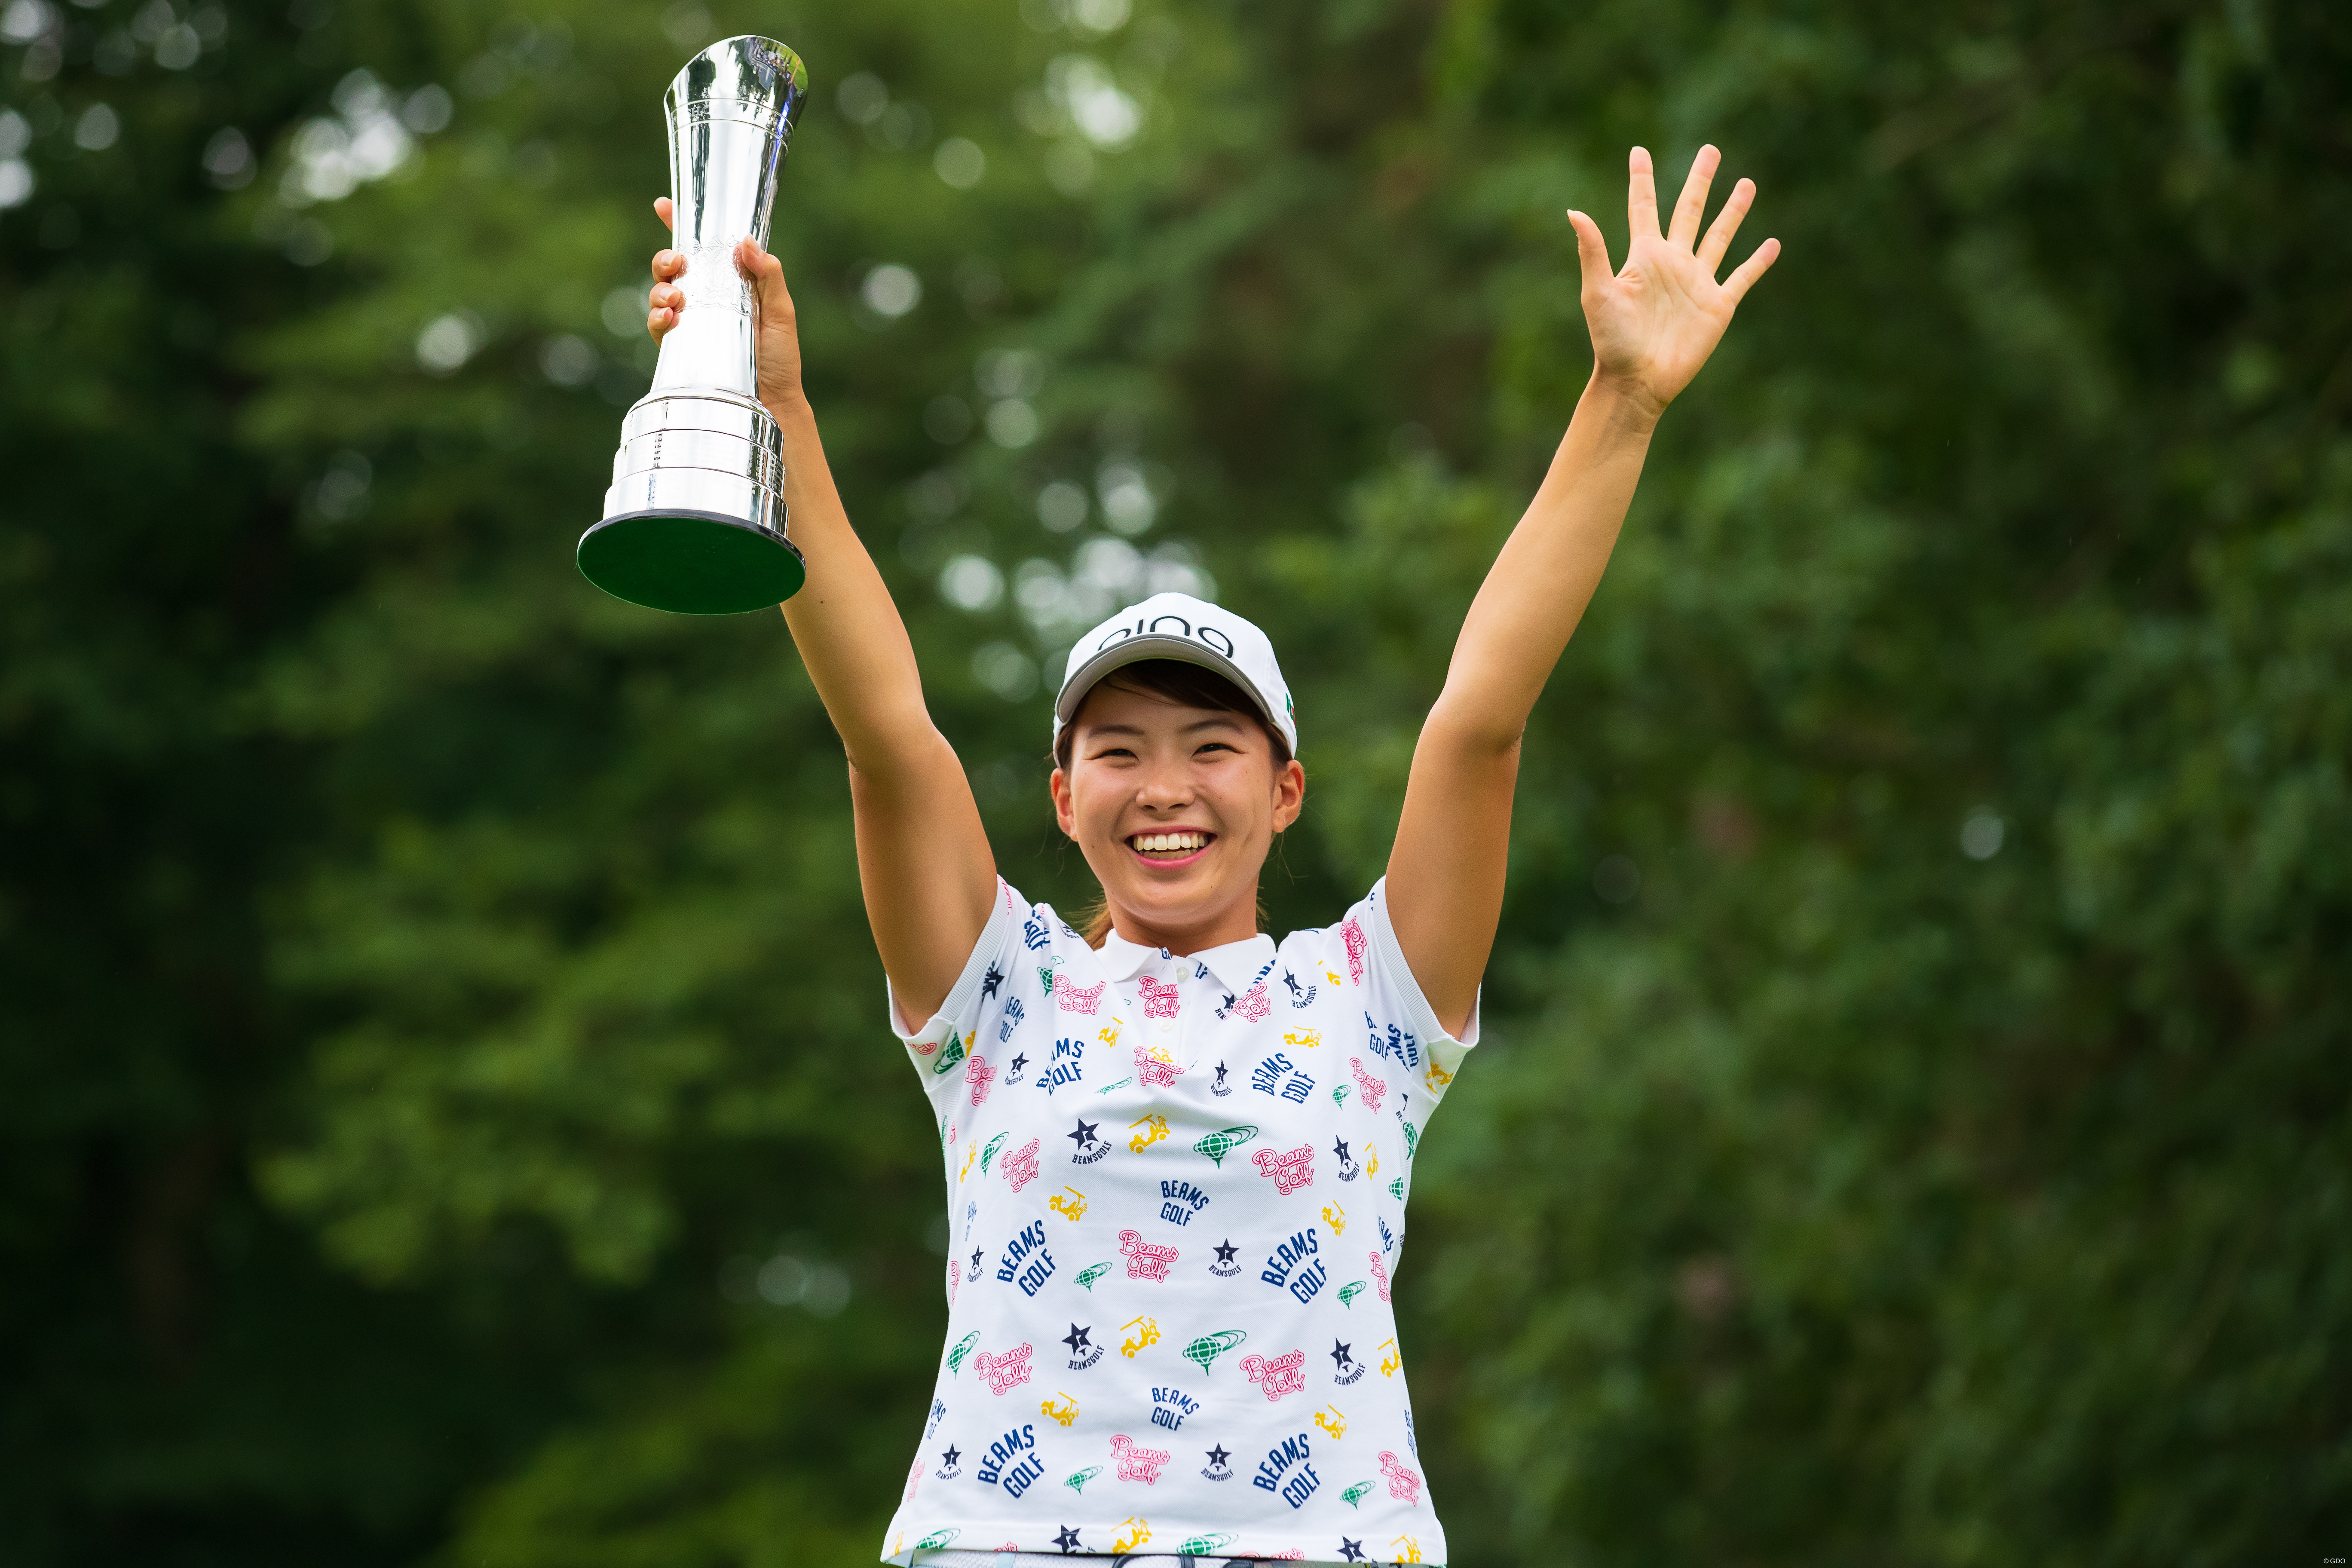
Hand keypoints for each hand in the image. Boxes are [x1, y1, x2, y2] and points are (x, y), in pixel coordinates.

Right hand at [645, 196, 805, 410]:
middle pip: (673, 267)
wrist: (773, 400)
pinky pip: (659, 326)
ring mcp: (692, 321)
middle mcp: (707, 297)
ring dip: (661, 289)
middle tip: (676, 263)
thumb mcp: (782, 311)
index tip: (663, 206)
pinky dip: (658, 318)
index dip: (682, 225)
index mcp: (730, 281)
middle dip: (665, 258)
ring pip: (661, 292)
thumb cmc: (781, 356)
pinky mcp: (681, 346)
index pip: (704, 247)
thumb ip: (768, 275)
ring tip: (676, 298)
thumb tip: (745, 241)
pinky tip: (669, 319)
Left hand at [1568, 145, 1778, 418]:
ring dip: (1733, 210)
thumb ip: (1593, 252)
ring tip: (1746, 182)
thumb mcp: (1597, 294)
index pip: (1643, 207)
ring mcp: (1697, 283)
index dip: (1642, 178)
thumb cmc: (1612, 342)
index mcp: (1644, 256)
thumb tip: (1574, 212)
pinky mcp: (1718, 306)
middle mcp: (1673, 263)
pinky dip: (1759, 261)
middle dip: (1700, 180)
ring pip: (1719, 236)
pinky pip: (1743, 277)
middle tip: (1711, 149)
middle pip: (1689, 210)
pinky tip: (1773, 244)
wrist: (1636, 381)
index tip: (1638, 150)